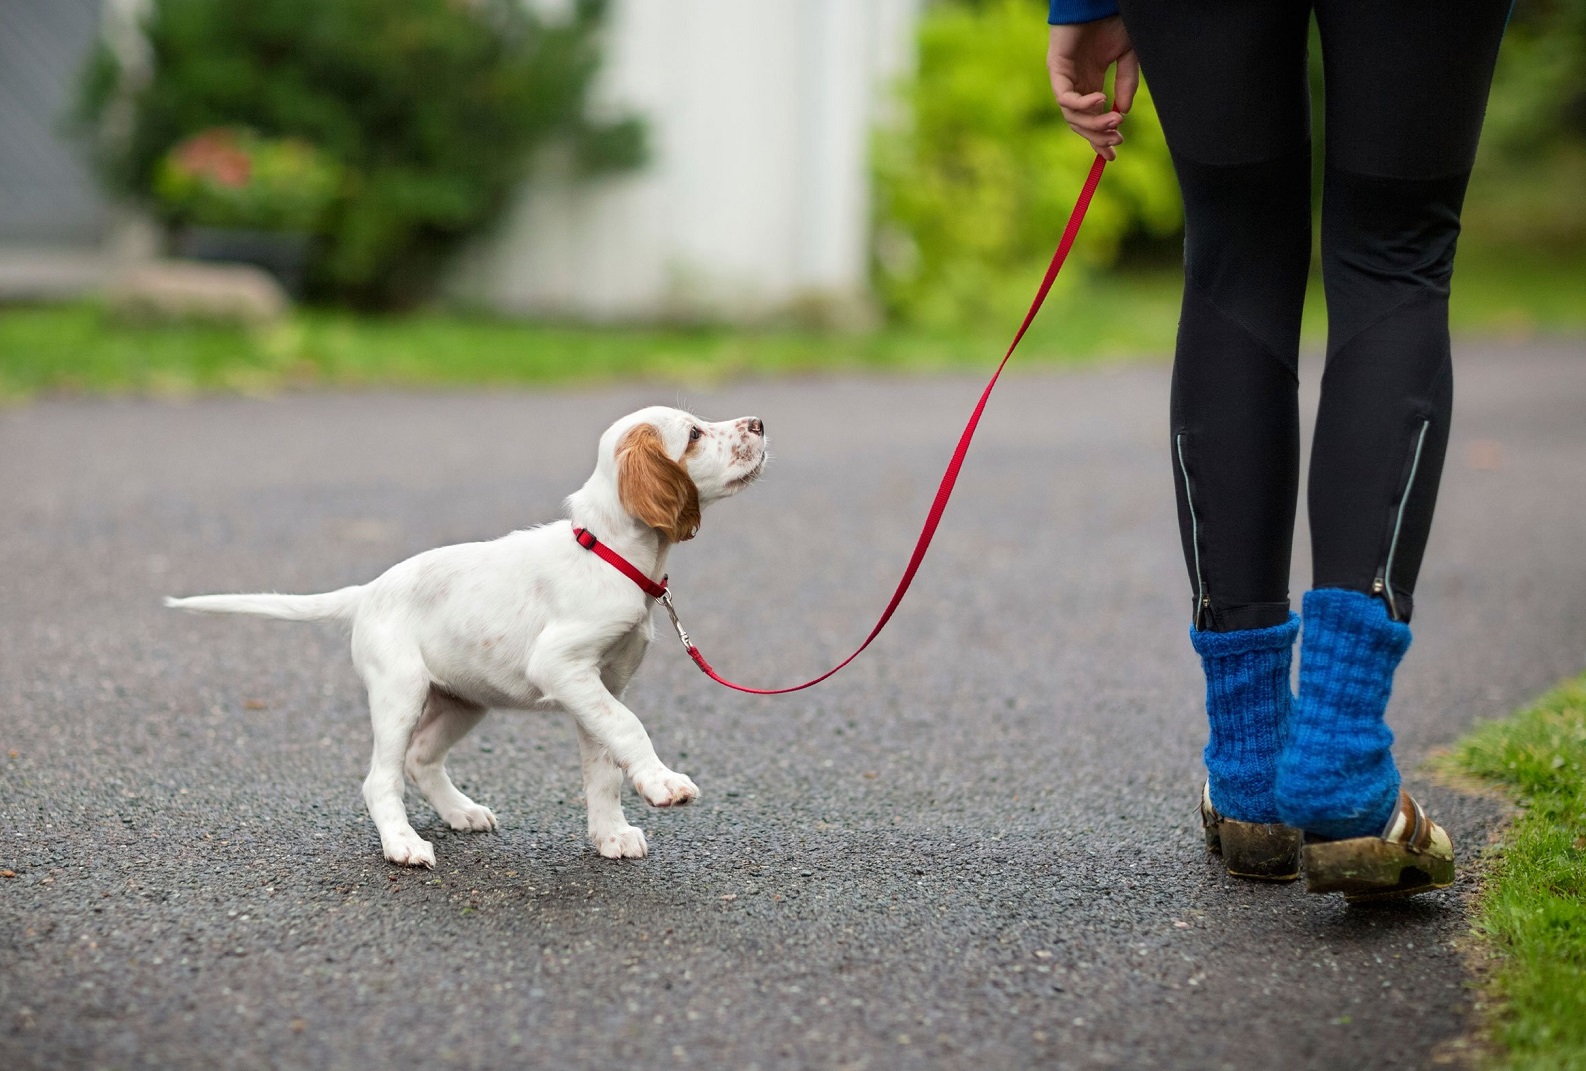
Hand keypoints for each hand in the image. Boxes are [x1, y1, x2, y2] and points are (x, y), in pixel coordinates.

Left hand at [1047, 17, 1138, 160]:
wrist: (1099, 2)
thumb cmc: (1112, 22)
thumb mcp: (1128, 57)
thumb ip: (1126, 84)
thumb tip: (1123, 112)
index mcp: (1091, 84)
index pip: (1090, 120)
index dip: (1100, 139)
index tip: (1113, 155)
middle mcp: (1076, 84)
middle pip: (1080, 123)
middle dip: (1098, 135)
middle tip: (1117, 139)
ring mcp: (1065, 78)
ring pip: (1072, 115)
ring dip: (1094, 123)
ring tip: (1115, 122)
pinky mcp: (1056, 68)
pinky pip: (1065, 97)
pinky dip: (1082, 104)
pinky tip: (1100, 100)